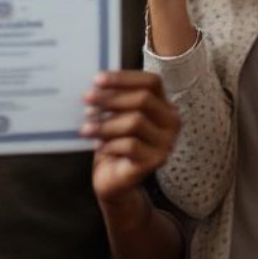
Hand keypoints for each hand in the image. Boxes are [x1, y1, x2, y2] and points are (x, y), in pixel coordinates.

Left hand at [85, 71, 180, 199]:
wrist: (115, 180)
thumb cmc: (115, 143)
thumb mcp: (116, 117)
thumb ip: (114, 100)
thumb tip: (95, 85)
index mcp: (164, 105)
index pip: (151, 82)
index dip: (124, 78)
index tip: (97, 80)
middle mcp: (171, 121)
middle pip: (144, 99)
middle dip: (112, 98)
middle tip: (86, 100)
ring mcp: (166, 142)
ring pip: (136, 122)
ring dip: (106, 123)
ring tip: (86, 128)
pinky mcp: (157, 160)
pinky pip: (132, 146)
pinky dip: (111, 144)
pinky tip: (98, 146)